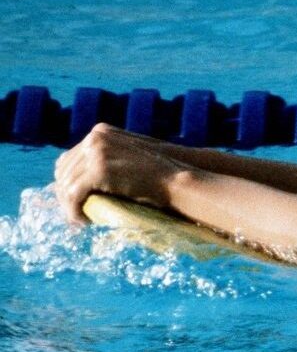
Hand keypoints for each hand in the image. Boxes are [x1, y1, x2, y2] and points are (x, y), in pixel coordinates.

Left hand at [54, 123, 193, 223]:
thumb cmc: (160, 174)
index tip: (73, 199)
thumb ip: (108, 159)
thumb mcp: (128, 157)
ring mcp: (96, 152)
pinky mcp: (99, 170)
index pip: (69, 157)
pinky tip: (83, 220)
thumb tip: (86, 180)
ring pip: (66, 184)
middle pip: (63, 170)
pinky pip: (74, 194)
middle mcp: (94, 137)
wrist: (177, 180)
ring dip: (69, 205)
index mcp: (100, 131)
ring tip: (79, 218)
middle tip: (74, 212)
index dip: (67, 181)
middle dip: (65, 194)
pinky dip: (74, 210)